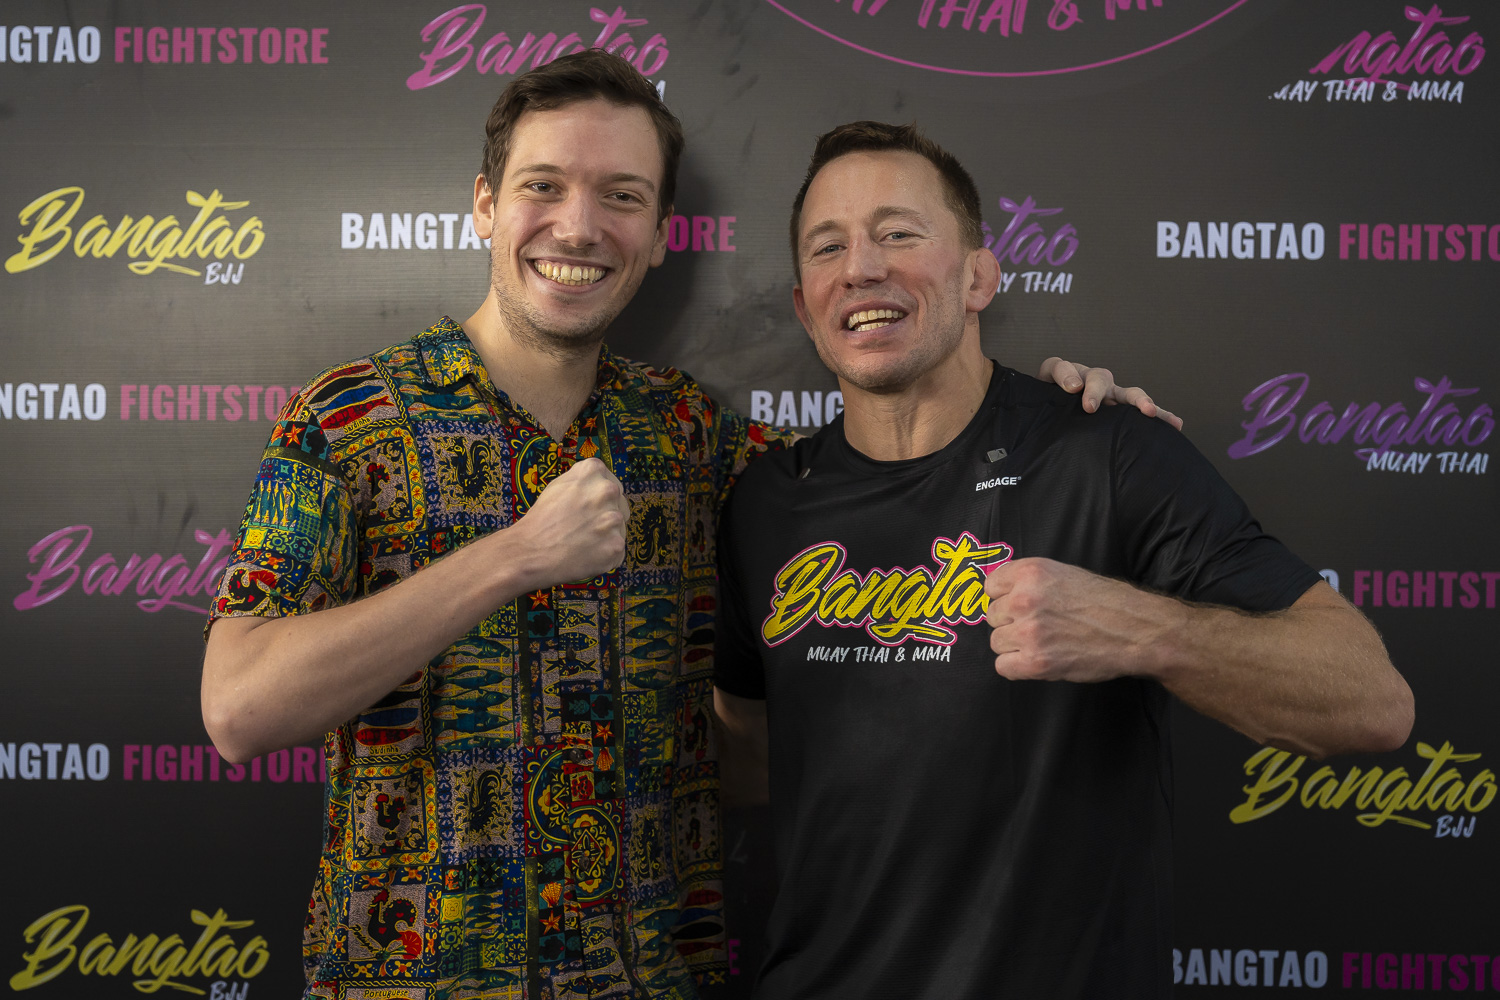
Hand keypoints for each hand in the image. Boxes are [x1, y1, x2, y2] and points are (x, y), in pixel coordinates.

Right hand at [513, 457, 629, 587]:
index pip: (611, 484)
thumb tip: (603, 487)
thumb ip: (585, 482)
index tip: (588, 510)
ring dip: (606, 537)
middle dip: (606, 517)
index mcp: (593, 470)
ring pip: (619, 529)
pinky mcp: (616, 545)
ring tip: (582, 542)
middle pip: (620, 505)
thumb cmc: (541, 519)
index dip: (600, 500)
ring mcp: (614, 519)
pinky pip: (617, 551)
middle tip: (583, 528)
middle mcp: (607, 490)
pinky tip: (585, 555)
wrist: (530, 551)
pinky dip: (605, 556)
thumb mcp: (559, 485)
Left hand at [983, 557, 1181, 682]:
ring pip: (996, 642)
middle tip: (1040, 626)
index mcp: (1031, 572)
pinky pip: (1003, 666)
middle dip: (1011, 622)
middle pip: (992, 616)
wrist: (1136, 630)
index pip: (990, 586)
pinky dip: (1017, 667)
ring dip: (1015, 646)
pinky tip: (1038, 660)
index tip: (1020, 605)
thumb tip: (999, 593)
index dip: (1005, 598)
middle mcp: (1025, 599)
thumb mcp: (1064, 574)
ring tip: (1044, 643)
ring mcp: (1029, 632)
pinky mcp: (1036, 662)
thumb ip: (1029, 581)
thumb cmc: (1105, 601)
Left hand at [1036, 357, 1182, 429]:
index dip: (1065, 374)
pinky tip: (1174, 424)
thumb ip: (1025, 407)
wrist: (1046, 428)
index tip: (1070, 388)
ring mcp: (1107, 396)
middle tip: (1091, 406)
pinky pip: (1142, 411)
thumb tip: (1028, 413)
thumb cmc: (1038, 418)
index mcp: (1059, 379)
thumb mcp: (1028, 409)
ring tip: (1147, 411)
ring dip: (1137, 400)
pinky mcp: (1121, 410)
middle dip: (1096, 389)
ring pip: (1124, 392)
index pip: (1058, 366)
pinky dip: (1159, 415)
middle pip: (1096, 376)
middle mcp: (1086, 382)